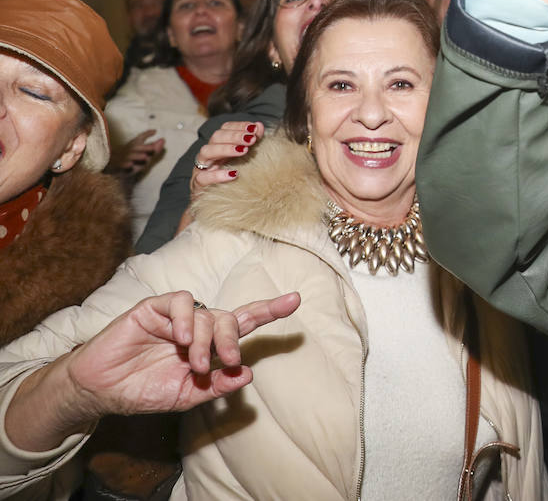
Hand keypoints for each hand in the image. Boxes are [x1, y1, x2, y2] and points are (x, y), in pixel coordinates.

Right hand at [5, 290, 299, 452]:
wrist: (102, 391)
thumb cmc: (144, 391)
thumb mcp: (187, 396)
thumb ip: (218, 386)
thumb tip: (249, 373)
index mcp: (209, 344)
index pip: (244, 323)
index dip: (269, 310)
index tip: (296, 299)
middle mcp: (198, 326)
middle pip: (232, 319)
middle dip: (234, 339)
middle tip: (228, 361)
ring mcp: (177, 316)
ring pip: (209, 313)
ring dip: (207, 339)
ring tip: (195, 362)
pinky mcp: (155, 308)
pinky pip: (182, 302)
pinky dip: (188, 318)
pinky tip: (181, 338)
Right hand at [112, 129, 164, 176]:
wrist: (114, 167)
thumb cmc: (132, 158)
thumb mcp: (143, 152)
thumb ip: (154, 147)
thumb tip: (163, 139)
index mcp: (134, 145)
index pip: (140, 138)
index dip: (147, 135)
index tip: (155, 131)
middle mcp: (128, 150)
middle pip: (136, 147)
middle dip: (145, 148)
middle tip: (153, 148)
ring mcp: (122, 157)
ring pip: (130, 156)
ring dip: (137, 156)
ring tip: (145, 156)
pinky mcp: (117, 165)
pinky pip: (121, 165)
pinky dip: (125, 164)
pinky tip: (130, 164)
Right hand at [189, 122, 261, 197]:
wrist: (212, 206)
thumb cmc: (229, 179)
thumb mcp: (241, 160)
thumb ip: (250, 142)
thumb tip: (259, 126)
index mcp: (218, 146)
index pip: (224, 129)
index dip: (238, 126)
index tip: (254, 128)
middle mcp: (208, 155)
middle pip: (216, 137)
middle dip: (235, 136)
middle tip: (251, 139)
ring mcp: (201, 169)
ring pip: (206, 152)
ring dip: (226, 149)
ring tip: (244, 150)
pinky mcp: (198, 185)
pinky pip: (203, 177)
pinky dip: (218, 175)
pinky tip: (234, 174)